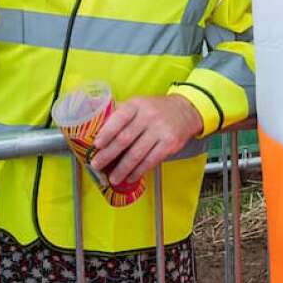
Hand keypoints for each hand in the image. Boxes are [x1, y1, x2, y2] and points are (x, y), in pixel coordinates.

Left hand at [89, 94, 204, 188]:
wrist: (186, 111)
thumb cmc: (156, 110)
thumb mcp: (139, 104)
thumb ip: (120, 114)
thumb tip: (96, 128)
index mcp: (137, 104)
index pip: (119, 118)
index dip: (106, 132)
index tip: (96, 145)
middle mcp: (148, 116)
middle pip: (125, 138)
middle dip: (109, 154)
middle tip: (97, 165)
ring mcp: (160, 130)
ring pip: (137, 153)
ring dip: (122, 168)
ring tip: (113, 178)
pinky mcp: (169, 143)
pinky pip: (150, 160)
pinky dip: (139, 171)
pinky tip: (130, 177)